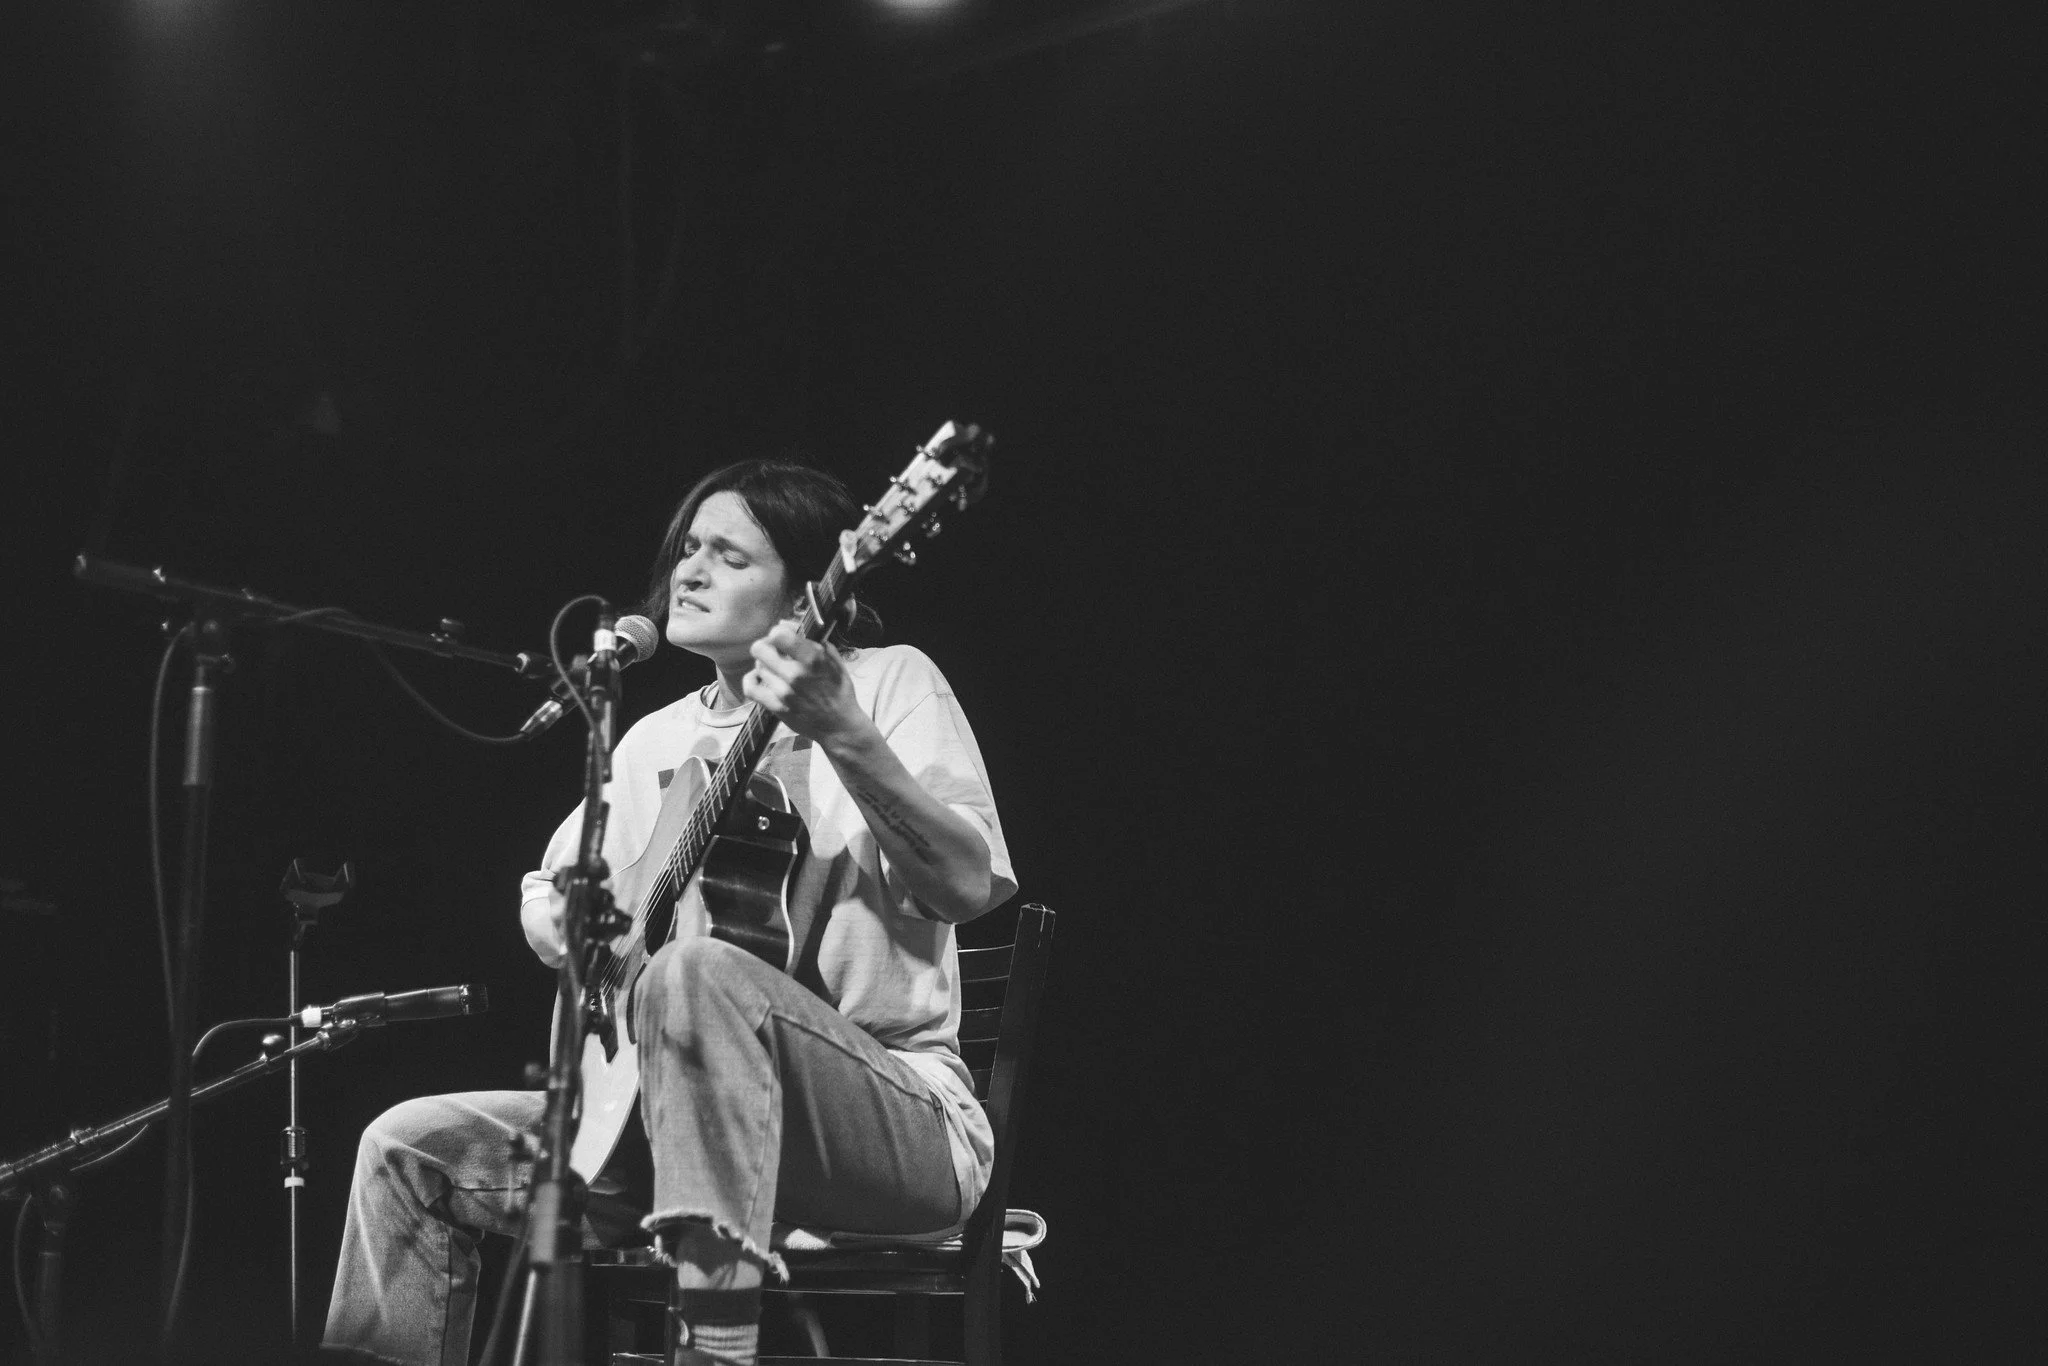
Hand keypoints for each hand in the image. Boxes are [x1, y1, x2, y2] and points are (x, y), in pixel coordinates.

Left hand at [744, 623, 869, 747]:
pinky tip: (759, 678)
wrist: (839, 726)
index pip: (778, 635)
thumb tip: (788, 625)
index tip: (783, 637)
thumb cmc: (839, 691)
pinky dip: (751, 679)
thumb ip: (814, 641)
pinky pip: (750, 688)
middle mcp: (795, 674)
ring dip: (766, 665)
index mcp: (812, 659)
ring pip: (758, 666)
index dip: (778, 632)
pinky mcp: (775, 707)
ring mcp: (783, 692)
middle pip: (760, 649)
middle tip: (775, 651)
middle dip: (767, 646)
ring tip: (777, 669)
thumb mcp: (835, 661)